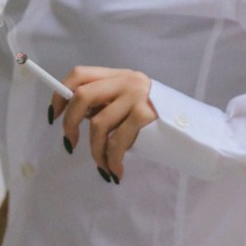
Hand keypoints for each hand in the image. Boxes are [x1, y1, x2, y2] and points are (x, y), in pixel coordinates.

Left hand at [52, 66, 158, 181]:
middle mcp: (127, 81)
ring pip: (98, 124)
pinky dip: (111, 160)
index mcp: (119, 76)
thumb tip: (75, 116)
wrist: (191, 130)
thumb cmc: (154, 123)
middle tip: (70, 144)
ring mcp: (137, 97)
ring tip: (102, 167)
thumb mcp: (128, 104)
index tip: (54, 116)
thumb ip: (106, 104)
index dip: (60, 94)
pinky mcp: (145, 115)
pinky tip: (115, 171)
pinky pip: (116, 142)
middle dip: (70, 123)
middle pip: (82, 96)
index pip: (79, 74)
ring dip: (95, 151)